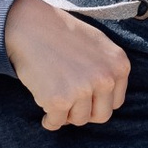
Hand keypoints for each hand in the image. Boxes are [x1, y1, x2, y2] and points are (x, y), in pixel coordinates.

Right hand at [4, 0, 130, 130]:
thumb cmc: (60, 32)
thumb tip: (106, 97)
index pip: (116, 102)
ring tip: (55, 96)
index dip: (98, 102)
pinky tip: (45, 109)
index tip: (84, 98)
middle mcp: (105, 79)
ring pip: (78, 120)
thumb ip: (107, 69)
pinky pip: (56, 123)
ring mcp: (82, 89)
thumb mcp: (97, 44)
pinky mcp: (59, 99)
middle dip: (85, 112)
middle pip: (101, 116)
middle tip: (69, 103)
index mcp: (118, 65)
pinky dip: (49, 120)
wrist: (29, 25)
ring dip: (66, 114)